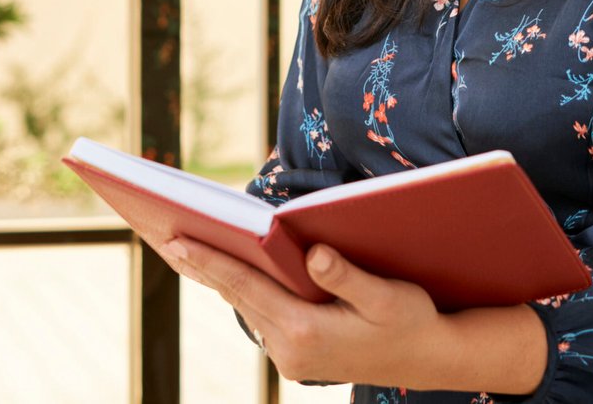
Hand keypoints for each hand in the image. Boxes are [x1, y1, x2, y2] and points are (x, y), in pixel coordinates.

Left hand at [157, 234, 451, 387]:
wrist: (427, 359)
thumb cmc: (410, 321)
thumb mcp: (387, 297)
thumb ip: (347, 276)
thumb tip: (314, 254)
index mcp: (306, 331)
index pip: (246, 287)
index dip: (210, 260)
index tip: (176, 240)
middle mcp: (289, 349)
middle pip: (236, 296)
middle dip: (202, 263)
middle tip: (164, 232)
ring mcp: (290, 357)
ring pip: (244, 306)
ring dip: (217, 276)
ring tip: (185, 245)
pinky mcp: (295, 355)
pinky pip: (258, 314)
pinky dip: (239, 290)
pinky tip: (227, 269)